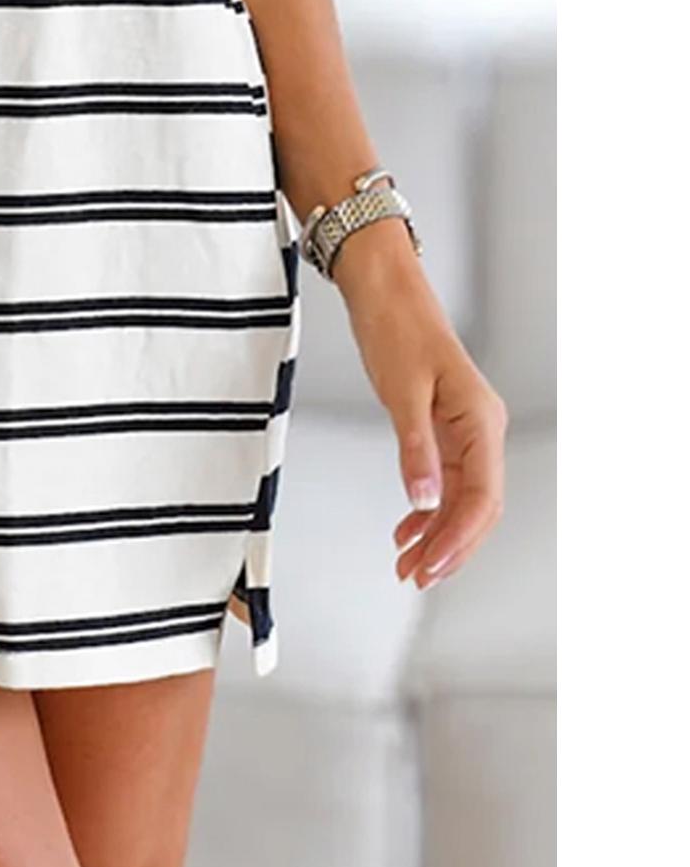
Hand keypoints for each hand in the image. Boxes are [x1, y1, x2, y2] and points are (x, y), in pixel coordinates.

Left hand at [334, 224, 508, 589]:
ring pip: (461, 498)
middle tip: (416, 577)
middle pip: (477, 506)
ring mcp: (465, 429)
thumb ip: (414, 450)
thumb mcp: (401, 392)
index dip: (458, 539)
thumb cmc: (396, 327)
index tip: (431, 568)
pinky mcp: (445, 426)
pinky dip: (427, 508)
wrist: (385, 289)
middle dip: (449, 547)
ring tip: (407, 564)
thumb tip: (423, 502)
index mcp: (481, 420)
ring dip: (437, 534)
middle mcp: (482, 428)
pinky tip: (407, 528)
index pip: (481, 497)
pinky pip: (446, 480)